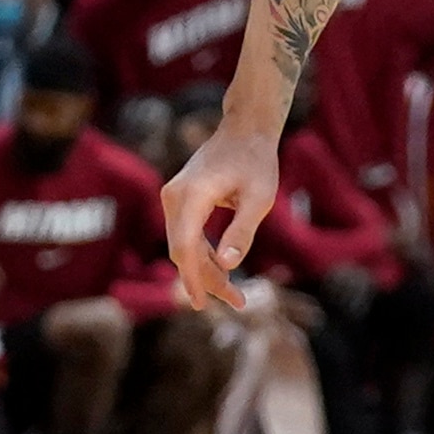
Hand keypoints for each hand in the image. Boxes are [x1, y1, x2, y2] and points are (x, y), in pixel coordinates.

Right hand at [163, 122, 280, 311]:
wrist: (245, 129)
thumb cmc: (256, 161)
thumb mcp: (259, 198)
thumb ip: (242, 232)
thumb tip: (227, 266)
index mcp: (192, 195)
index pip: (184, 246)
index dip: (192, 278)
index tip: (200, 304)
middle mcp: (174, 196)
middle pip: (183, 250)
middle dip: (206, 280)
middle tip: (239, 302)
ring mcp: (174, 197)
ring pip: (184, 246)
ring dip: (206, 270)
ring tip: (236, 293)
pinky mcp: (180, 201)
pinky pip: (187, 235)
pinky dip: (203, 255)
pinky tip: (223, 270)